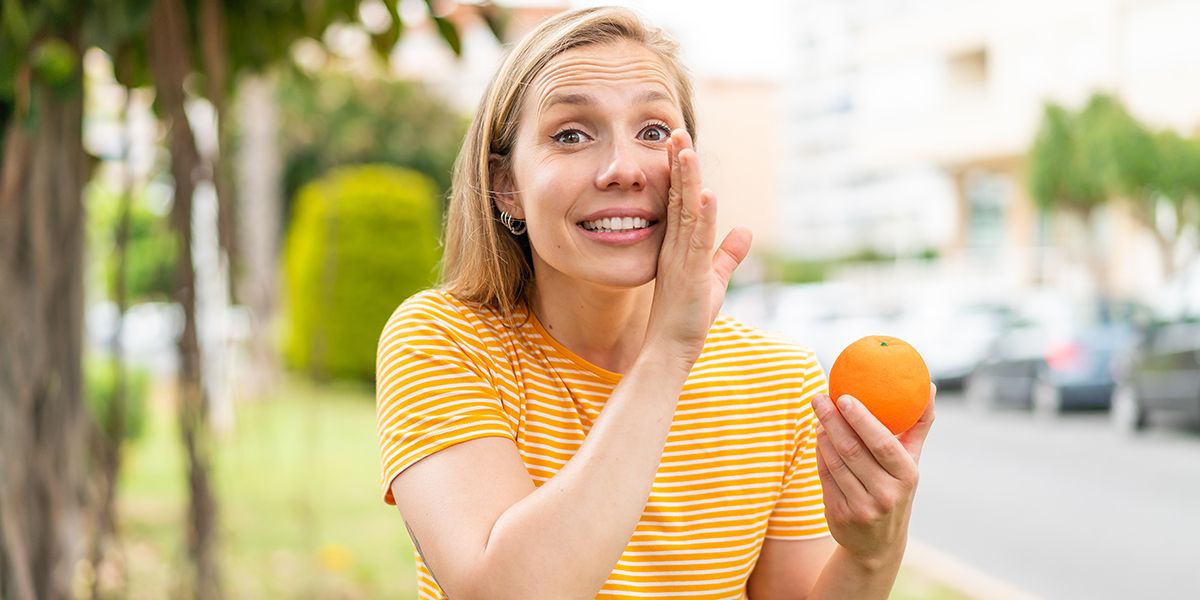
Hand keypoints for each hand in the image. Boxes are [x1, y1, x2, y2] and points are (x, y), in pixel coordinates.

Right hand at [642, 129, 751, 366]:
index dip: (681, 172)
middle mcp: (675, 245)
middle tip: (674, 131)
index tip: (680, 144)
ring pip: (686, 211)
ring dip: (687, 179)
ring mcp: (681, 257)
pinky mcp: (691, 273)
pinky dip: (704, 216)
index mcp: (679, 244)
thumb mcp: (714, 279)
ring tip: (684, 148)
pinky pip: (698, 239)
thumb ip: (729, 254)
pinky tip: (708, 194)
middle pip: (679, 197)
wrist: (669, 349)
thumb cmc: (688, 317)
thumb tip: (746, 230)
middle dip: (678, 164)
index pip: (681, 200)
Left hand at [812, 384, 936, 569]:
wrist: (879, 544)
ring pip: (835, 462)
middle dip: (832, 420)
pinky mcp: (840, 514)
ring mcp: (862, 507)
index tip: (844, 396)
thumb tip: (931, 387)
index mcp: (907, 476)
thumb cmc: (896, 488)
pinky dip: (819, 452)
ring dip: (822, 434)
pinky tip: (818, 435)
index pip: (882, 443)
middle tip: (820, 397)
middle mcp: (886, 494)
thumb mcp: (910, 463)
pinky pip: (824, 475)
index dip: (862, 419)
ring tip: (818, 411)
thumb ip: (918, 426)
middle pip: (852, 450)